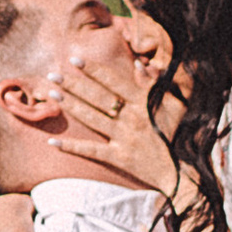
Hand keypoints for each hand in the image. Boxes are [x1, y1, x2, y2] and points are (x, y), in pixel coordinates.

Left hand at [55, 44, 178, 196]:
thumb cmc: (173, 135)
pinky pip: (91, 151)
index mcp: (143, 104)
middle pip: (97, 98)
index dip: (93, 70)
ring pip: (92, 119)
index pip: (113, 83)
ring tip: (52, 94)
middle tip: (53, 74)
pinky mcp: (118, 158)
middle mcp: (131, 119)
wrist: (179, 171)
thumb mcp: (170, 105)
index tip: (75, 60)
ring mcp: (123, 139)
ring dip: (71, 106)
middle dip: (74, 85)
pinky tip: (52, 142)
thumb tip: (138, 64)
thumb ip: (153, 84)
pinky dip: (71, 147)